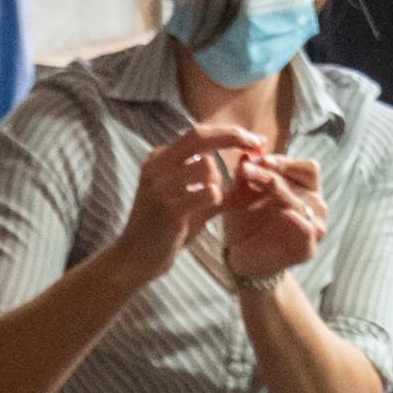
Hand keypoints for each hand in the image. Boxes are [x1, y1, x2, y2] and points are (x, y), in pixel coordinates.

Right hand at [123, 125, 259, 276]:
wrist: (134, 259)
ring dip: (218, 184)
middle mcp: (156, 166)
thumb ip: (212, 184)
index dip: (230, 133)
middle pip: (200, 136)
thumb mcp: (186, 199)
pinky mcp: (169, 208)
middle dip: (234, 136)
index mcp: (159, 159)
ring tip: (206, 205)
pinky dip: (216, 200)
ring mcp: (160, 186)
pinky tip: (203, 214)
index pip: (199, 133)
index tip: (256, 140)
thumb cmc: (165, 230)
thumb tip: (248, 170)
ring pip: (208, 166)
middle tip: (258, 145)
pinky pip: (209, 192)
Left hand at [218, 151, 326, 281]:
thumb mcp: (241, 195)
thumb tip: (245, 155)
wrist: (242, 259)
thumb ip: (244, 176)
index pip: (307, 168)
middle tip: (247, 168)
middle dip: (274, 171)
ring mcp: (316, 227)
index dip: (283, 161)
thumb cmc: (245, 223)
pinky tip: (280, 211)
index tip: (255, 159)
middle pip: (306, 179)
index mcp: (306, 190)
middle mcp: (315, 206)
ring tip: (251, 182)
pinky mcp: (308, 248)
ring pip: (304, 201)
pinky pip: (306, 228)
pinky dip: (294, 218)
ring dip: (278, 188)